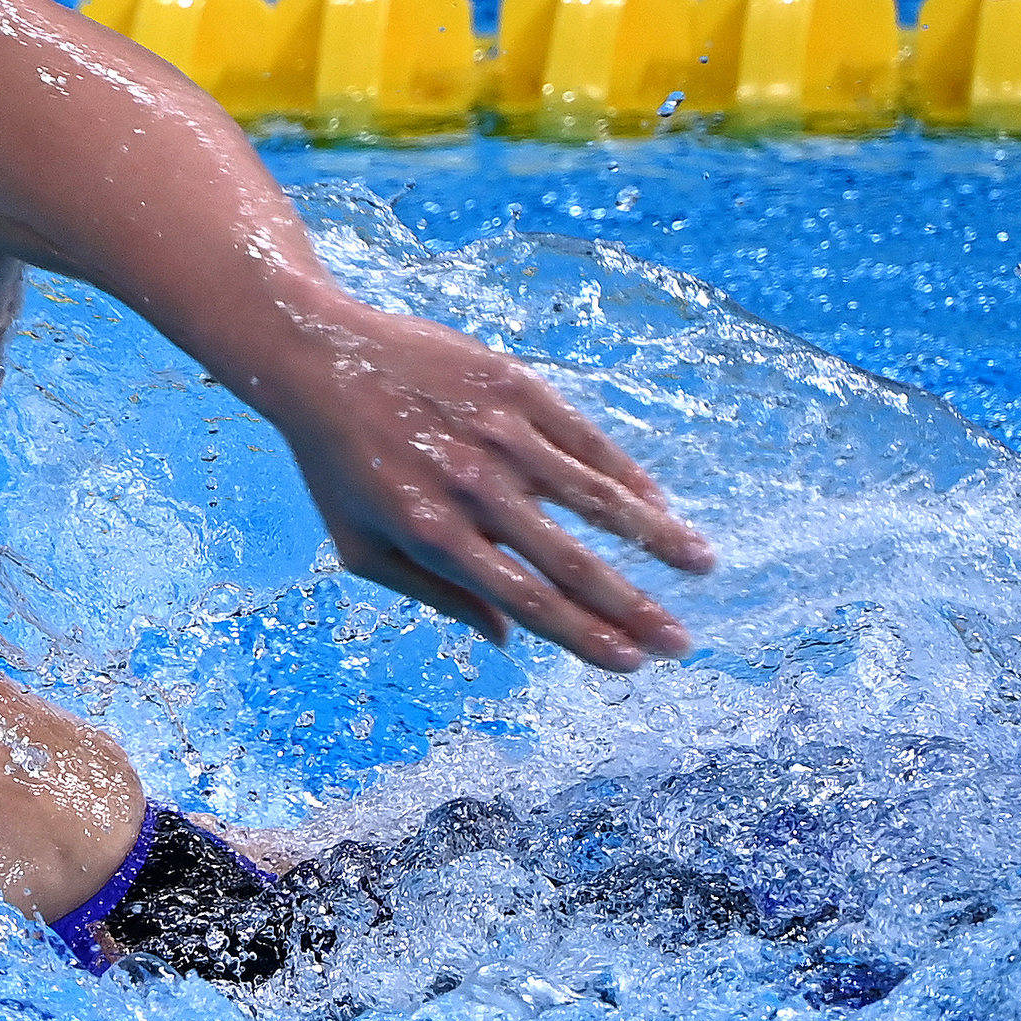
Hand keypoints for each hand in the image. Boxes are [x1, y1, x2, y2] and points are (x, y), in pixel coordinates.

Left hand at [252, 302, 714, 668]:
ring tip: (703, 564)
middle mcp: (473, 489)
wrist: (317, 357)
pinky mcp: (515, 387)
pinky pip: (585, 440)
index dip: (585, 637)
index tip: (633, 663)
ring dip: (657, 535)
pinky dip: (627, 475)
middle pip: (572, 562)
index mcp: (434, 537)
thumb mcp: (361, 547)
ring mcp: (500, 435)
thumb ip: (435, 595)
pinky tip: (658, 503)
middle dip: (635, 608)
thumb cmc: (335, 465)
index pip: (528, 601)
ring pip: (597, 496)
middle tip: (682, 643)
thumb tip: (505, 639)